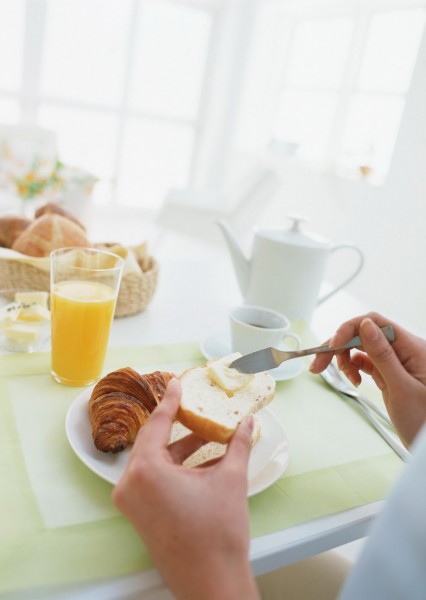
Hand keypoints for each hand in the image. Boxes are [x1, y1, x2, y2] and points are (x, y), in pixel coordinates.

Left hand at [113, 378, 258, 599]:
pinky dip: (176, 467)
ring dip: (180, 447)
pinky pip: (154, 478)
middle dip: (176, 423)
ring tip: (207, 433)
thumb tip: (247, 422)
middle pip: (153, 440)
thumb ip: (238, 445)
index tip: (176, 383)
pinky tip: (203, 459)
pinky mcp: (139, 514)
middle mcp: (130, 484)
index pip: (158, 424)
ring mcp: (132, 501)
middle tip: (190, 403)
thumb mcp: (231, 479)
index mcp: (146, 470)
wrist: (212, 582)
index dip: (170, 401)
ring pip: (155, 460)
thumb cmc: (218, 533)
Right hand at [310, 313, 425, 447]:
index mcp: (412, 347)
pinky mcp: (390, 373)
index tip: (332, 345)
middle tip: (318, 364)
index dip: (350, 329)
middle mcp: (404, 350)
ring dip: (345, 357)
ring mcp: (396, 362)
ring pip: (362, 347)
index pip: (375, 323)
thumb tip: (365, 325)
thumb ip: (383, 355)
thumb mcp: (402, 388)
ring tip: (344, 377)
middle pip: (364, 334)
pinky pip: (366, 361)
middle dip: (339, 345)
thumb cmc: (425, 422)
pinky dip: (354, 367)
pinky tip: (353, 379)